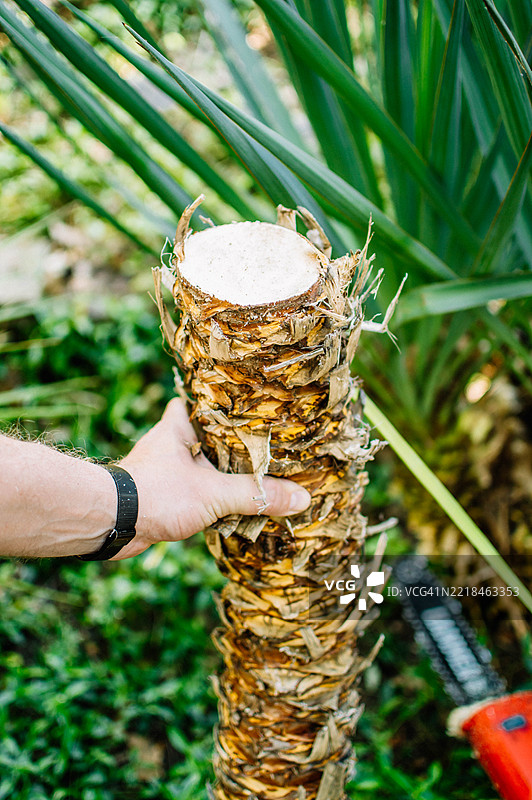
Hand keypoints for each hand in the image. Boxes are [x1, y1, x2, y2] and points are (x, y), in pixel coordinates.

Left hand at [114, 398, 310, 558]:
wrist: (111, 523)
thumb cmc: (157, 494)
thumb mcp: (214, 494)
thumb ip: (257, 495)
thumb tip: (302, 498)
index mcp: (179, 426)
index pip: (201, 399)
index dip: (223, 399)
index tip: (250, 401)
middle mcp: (170, 442)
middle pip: (207, 432)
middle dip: (231, 440)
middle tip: (265, 441)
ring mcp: (165, 468)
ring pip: (200, 462)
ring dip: (222, 469)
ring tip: (258, 472)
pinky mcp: (162, 493)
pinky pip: (194, 486)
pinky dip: (211, 493)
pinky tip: (232, 502)